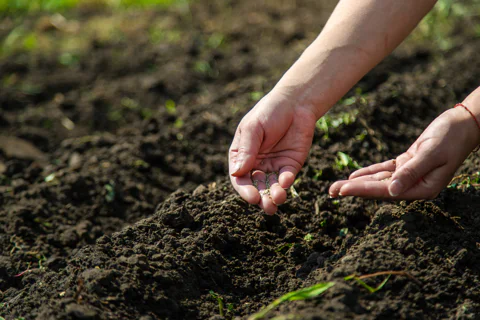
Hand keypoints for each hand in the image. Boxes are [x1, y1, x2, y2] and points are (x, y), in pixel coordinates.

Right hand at [229, 92, 316, 214]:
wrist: (296, 102)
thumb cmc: (269, 111)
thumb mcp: (254, 128)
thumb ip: (247, 150)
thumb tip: (237, 172)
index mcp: (241, 155)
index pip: (239, 178)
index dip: (244, 190)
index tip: (252, 198)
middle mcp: (256, 164)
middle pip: (255, 186)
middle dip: (261, 198)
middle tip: (268, 206)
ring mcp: (274, 165)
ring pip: (272, 186)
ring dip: (274, 195)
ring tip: (278, 199)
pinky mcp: (290, 165)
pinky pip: (286, 178)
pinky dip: (286, 182)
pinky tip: (286, 182)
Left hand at [329, 107, 479, 198]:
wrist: (464, 123)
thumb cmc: (451, 137)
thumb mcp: (431, 153)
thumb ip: (411, 172)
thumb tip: (391, 191)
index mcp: (423, 188)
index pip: (386, 191)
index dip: (362, 190)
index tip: (342, 190)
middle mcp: (415, 185)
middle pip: (379, 189)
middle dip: (354, 189)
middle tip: (331, 192)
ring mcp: (410, 175)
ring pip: (379, 180)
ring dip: (358, 182)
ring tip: (336, 186)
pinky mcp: (408, 163)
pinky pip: (385, 170)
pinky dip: (370, 172)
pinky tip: (353, 175)